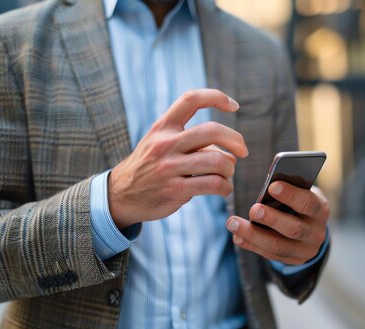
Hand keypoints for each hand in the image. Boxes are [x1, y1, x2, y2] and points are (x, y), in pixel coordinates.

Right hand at [108, 89, 248, 227]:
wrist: (121, 195)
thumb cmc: (150, 168)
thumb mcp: (160, 144)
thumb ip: (192, 142)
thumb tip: (231, 153)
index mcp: (163, 126)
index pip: (191, 99)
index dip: (217, 97)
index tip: (234, 106)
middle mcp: (165, 143)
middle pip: (212, 131)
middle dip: (236, 140)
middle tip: (243, 151)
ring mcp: (169, 167)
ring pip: (218, 161)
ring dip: (230, 169)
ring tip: (226, 174)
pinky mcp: (175, 189)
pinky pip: (213, 184)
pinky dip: (225, 187)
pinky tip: (222, 189)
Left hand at [226, 181, 328, 264]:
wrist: (311, 226)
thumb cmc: (299, 200)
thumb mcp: (301, 191)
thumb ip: (289, 188)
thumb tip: (267, 185)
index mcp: (321, 210)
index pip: (308, 203)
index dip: (291, 195)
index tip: (272, 186)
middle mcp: (316, 233)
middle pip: (294, 229)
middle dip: (272, 219)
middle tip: (253, 210)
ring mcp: (305, 250)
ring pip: (278, 246)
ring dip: (253, 235)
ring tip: (232, 223)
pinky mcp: (292, 260)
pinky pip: (270, 255)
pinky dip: (251, 245)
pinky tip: (237, 237)